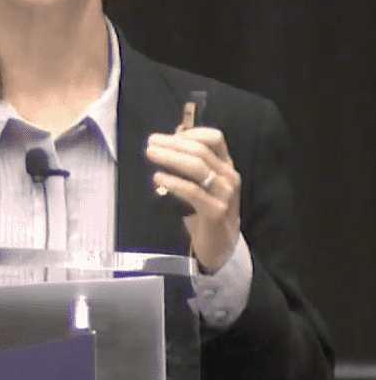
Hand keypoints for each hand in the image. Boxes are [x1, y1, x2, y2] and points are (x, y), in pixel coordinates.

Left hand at [145, 127, 240, 273]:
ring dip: (170, 157)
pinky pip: (192, 191)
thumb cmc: (205, 212)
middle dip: (173, 144)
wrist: (219, 247)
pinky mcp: (216, 212)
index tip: (169, 135)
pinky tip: (158, 178)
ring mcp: (225, 195)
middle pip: (200, 151)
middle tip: (151, 142)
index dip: (191, 133)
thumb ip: (190, 163)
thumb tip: (171, 138)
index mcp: (226, 167)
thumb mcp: (201, 184)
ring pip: (197, 167)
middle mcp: (229, 177)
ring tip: (151, 154)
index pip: (215, 139)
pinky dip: (173, 182)